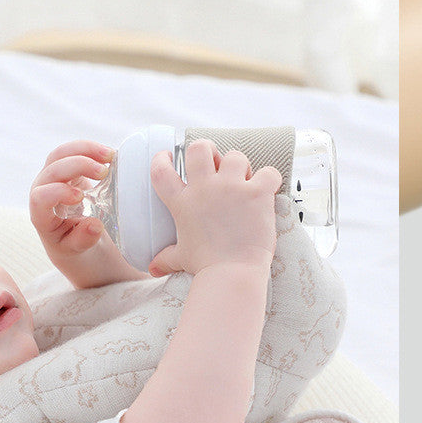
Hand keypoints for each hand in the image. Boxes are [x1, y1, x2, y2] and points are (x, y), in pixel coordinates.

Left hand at [29, 140, 114, 263]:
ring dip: (84, 150)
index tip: (81, 197)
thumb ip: (83, 240)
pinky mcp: (67, 169)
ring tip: (110, 155)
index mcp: (41, 216)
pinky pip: (73, 151)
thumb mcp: (77, 251)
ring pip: (60, 154)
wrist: (76, 239)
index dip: (58, 193)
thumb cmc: (73, 248)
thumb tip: (95, 226)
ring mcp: (53, 178)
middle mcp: (42, 192)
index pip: (39, 197)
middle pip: (52, 170)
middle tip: (104, 171)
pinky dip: (90, 150)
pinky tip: (109, 155)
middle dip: (77, 165)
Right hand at [148, 140, 281, 276]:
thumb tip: (152, 268)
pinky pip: (267, 171)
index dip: (162, 159)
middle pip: (199, 148)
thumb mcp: (181, 258)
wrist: (232, 274)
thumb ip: (166, 258)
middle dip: (208, 151)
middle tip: (215, 163)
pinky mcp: (256, 193)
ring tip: (244, 182)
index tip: (168, 156)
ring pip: (235, 156)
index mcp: (182, 203)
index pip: (161, 170)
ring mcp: (231, 188)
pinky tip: (266, 191)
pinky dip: (269, 179)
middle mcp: (204, 189)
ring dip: (240, 167)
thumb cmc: (205, 267)